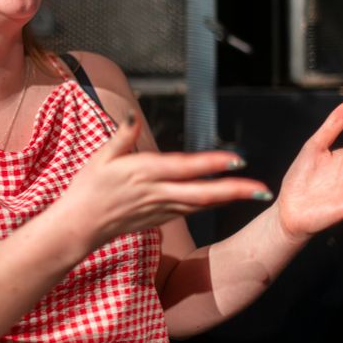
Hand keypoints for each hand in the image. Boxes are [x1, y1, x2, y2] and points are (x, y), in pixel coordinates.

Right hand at [57, 112, 269, 249]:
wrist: (79, 227)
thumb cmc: (87, 188)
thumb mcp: (101, 156)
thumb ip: (122, 135)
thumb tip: (134, 115)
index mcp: (144, 173)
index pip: (185, 168)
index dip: (212, 165)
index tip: (237, 160)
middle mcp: (157, 193)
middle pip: (203, 194)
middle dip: (236, 191)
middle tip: (263, 190)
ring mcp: (160, 209)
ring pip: (201, 205)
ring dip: (228, 198)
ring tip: (254, 192)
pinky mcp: (159, 219)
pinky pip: (190, 210)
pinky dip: (210, 204)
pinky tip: (223, 198)